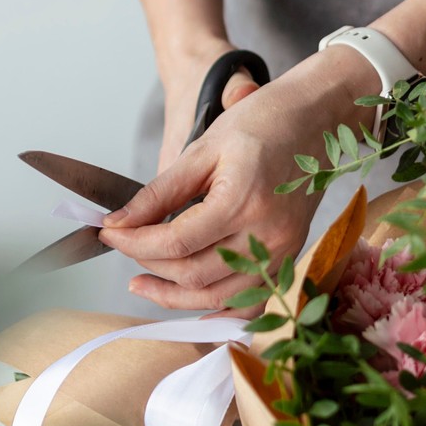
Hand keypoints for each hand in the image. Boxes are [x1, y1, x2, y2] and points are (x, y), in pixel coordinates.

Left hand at [100, 47, 379, 309]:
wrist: (317, 118)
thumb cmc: (262, 122)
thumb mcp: (204, 148)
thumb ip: (160, 192)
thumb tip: (119, 222)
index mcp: (243, 201)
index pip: (175, 242)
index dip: (134, 243)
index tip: (109, 232)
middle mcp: (267, 235)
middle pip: (193, 275)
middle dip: (148, 266)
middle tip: (123, 247)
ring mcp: (283, 251)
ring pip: (217, 297)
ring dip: (174, 295)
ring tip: (142, 281)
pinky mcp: (289, 256)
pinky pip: (249, 301)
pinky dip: (216, 307)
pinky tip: (189, 299)